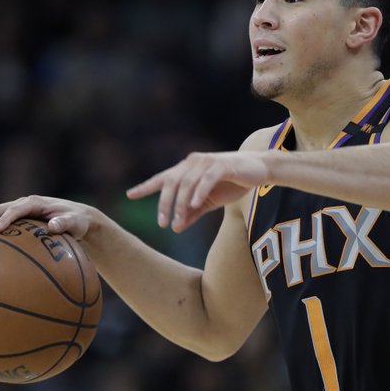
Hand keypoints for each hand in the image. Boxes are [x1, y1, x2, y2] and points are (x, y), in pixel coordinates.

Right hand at [0, 195, 102, 240]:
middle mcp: (22, 204)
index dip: (6, 217)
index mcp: (35, 203)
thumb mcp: (76, 222)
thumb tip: (53, 226)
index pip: (17, 208)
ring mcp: (16, 211)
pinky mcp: (14, 221)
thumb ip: (66, 223)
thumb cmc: (78, 221)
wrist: (77, 218)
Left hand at [126, 151, 269, 232]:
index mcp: (187, 169)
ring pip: (187, 183)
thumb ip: (192, 213)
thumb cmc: (232, 183)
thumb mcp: (208, 202)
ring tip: (177, 222)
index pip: (163, 178)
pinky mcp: (222, 165)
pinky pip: (206, 179)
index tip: (130, 195)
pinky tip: (194, 205)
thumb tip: (175, 228)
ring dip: (181, 204)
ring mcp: (207, 162)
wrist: (259, 170)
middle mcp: (193, 163)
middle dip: (164, 203)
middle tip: (162, 223)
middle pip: (172, 182)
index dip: (146, 186)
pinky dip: (199, 192)